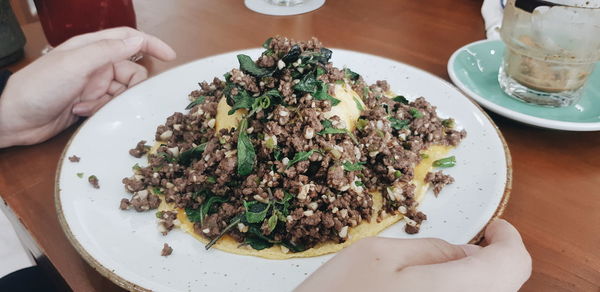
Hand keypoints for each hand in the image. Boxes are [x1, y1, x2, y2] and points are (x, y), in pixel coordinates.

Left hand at [0, 27, 175, 147]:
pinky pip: (111, 106)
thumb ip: (108, 51)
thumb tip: (138, 40)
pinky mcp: (90, 104)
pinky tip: (80, 112)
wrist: (14, 120)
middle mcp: (95, 65)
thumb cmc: (38, 87)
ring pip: (123, 92)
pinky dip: (100, 111)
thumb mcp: (75, 65)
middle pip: (131, 71)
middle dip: (129, 86)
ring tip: (88, 105)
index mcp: (91, 47)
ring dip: (110, 101)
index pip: (129, 39)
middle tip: (118, 96)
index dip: (151, 45)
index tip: (171, 57)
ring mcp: (92, 85)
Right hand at [295, 219, 530, 291]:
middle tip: (464, 246)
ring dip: (473, 280)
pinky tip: (427, 291)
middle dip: (488, 261)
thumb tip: (463, 252)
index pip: (512, 264)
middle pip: (502, 285)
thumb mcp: (378, 256)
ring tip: (438, 271)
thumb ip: (429, 248)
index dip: (508, 239)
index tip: (495, 228)